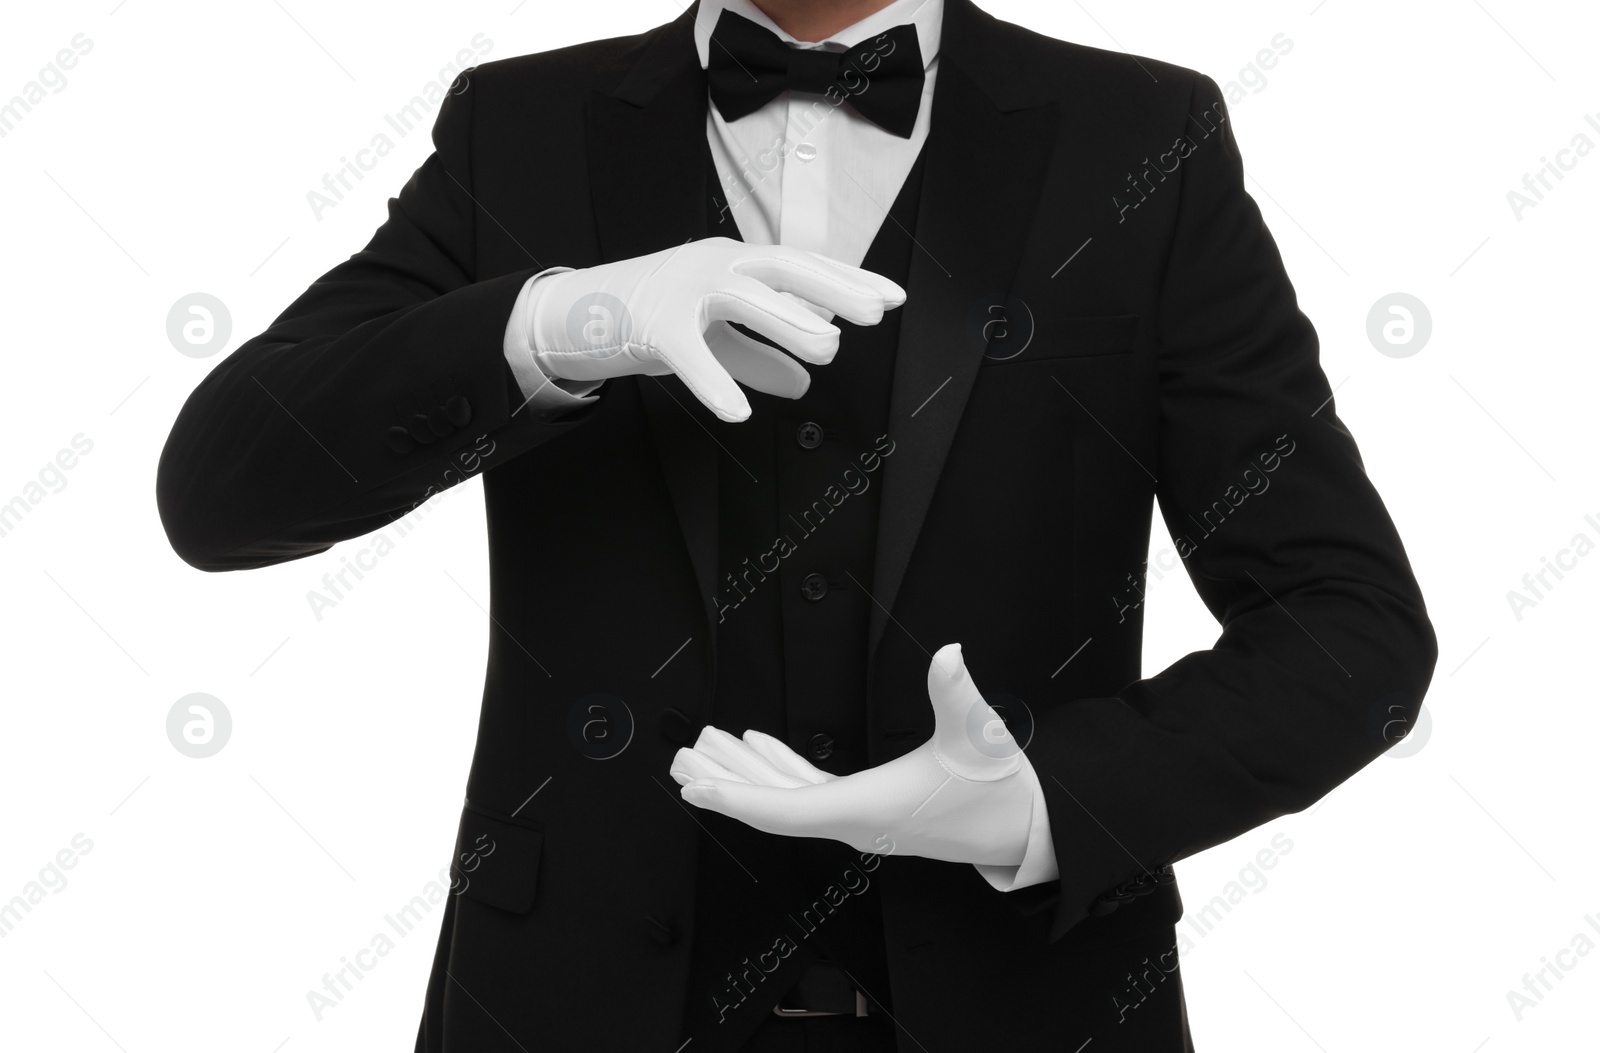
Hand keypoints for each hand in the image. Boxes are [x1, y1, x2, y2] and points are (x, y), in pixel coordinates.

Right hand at [517, 237, 904, 421]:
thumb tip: (803, 386)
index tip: (892, 296)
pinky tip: (738, 410)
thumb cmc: (650, 316)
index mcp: (735, 263)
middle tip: (875, 311)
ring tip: (827, 347)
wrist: (575, 311)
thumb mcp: (714, 338)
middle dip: (832, 287)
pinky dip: (714, 381)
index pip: (802, 266)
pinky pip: (687, 353)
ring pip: (742, 296)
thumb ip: (760, 358)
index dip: (848, 279)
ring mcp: (680, 289)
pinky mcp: (649, 323)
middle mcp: (714, 264)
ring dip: (787, 320)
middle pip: (782, 268)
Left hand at [670, 643, 1035, 867]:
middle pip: (771, 806)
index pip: (785, 809)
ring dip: (744, 773)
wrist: (1025, 828)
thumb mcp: (979, 736)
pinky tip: (759, 746)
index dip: (737, 796)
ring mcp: (859, 816)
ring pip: (785, 798)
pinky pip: (809, 792)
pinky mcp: (869, 807)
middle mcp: (854, 819)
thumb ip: (958, 693)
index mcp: (868, 808)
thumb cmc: (999, 789)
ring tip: (704, 751)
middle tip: (678, 763)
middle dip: (723, 782)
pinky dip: (780, 770)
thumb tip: (950, 654)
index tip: (697, 786)